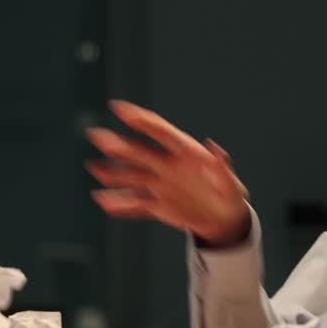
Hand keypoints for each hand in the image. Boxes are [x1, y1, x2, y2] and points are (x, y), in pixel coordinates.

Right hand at [85, 100, 250, 246]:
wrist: (223, 218)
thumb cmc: (230, 196)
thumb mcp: (232, 185)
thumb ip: (223, 167)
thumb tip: (214, 147)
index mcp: (187, 153)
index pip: (161, 132)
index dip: (142, 120)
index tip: (120, 108)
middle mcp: (167, 165)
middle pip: (139, 151)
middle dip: (118, 145)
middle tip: (98, 136)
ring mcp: (160, 184)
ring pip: (132, 176)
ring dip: (113, 172)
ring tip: (94, 167)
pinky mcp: (157, 205)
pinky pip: (136, 204)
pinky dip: (121, 204)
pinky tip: (104, 201)